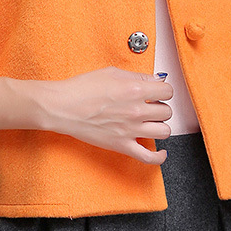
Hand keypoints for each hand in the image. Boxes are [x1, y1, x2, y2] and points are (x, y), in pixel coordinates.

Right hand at [40, 67, 172, 165]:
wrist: (62, 107)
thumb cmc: (82, 88)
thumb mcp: (112, 73)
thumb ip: (137, 76)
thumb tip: (155, 80)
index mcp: (135, 90)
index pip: (168, 91)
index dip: (163, 90)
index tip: (157, 92)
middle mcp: (136, 111)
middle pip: (166, 111)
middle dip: (159, 107)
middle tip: (149, 106)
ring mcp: (130, 131)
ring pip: (164, 131)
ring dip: (159, 126)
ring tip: (150, 122)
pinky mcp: (121, 146)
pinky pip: (149, 157)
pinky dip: (159, 157)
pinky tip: (161, 152)